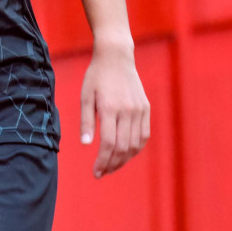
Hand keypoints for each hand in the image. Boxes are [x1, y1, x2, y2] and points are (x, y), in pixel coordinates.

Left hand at [80, 41, 150, 177]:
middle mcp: (127, 110)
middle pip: (123, 147)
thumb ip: (86, 121)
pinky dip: (136, 148)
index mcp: (110, 108)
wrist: (116, 57)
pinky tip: (126, 154)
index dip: (102, 161)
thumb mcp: (85, 96)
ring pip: (135, 144)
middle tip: (102, 173)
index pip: (109, 143)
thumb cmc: (97, 76)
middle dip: (112, 164)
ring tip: (112, 166)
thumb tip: (86, 144)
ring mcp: (139, 110)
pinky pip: (144, 135)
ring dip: (124, 159)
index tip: (96, 172)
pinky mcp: (146, 108)